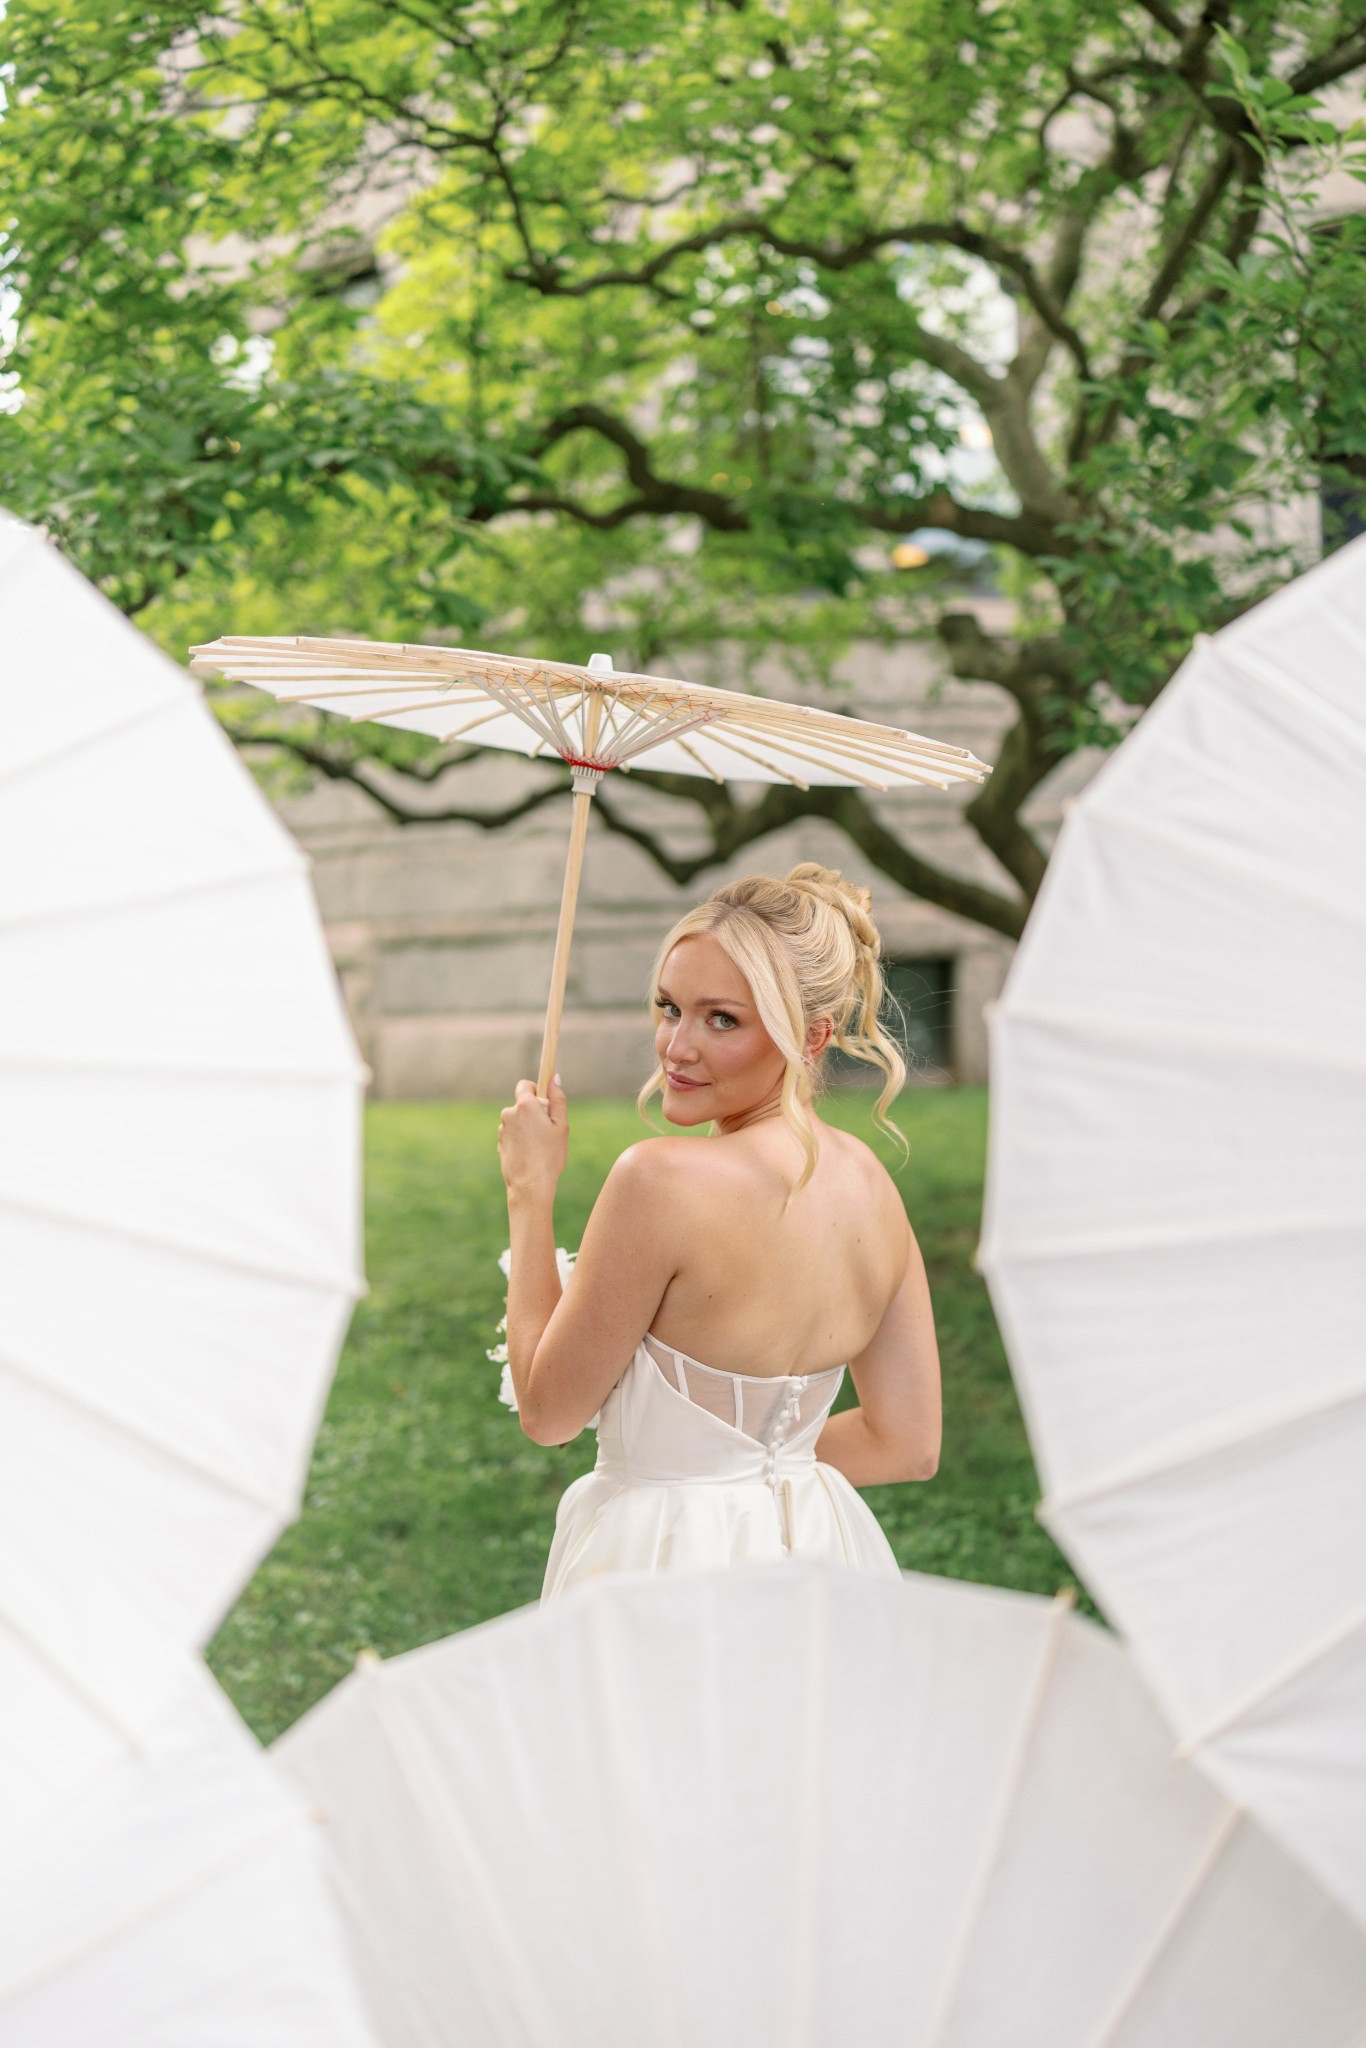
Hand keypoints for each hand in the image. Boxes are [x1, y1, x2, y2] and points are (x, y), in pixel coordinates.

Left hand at [498, 1076, 568, 1194]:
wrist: (530, 1186)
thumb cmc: (550, 1155)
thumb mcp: (561, 1126)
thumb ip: (558, 1099)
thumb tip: (553, 1078)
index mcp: (525, 1106)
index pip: (525, 1085)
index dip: (536, 1090)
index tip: (545, 1102)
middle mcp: (509, 1114)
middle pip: (522, 1104)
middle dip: (534, 1112)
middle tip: (548, 1130)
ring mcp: (502, 1130)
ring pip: (518, 1120)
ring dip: (527, 1127)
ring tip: (540, 1146)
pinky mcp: (500, 1143)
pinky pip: (513, 1134)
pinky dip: (521, 1139)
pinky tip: (531, 1154)